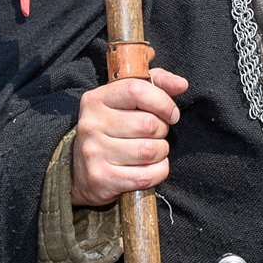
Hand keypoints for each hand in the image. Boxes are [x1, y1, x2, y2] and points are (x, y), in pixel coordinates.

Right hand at [71, 68, 188, 207]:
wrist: (80, 171)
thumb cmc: (114, 128)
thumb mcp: (129, 99)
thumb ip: (157, 83)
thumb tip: (181, 85)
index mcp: (96, 99)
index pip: (137, 90)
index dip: (163, 102)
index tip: (171, 114)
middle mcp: (91, 124)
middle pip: (148, 124)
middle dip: (162, 131)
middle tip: (155, 135)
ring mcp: (94, 152)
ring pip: (150, 151)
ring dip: (161, 152)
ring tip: (152, 151)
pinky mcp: (101, 179)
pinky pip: (147, 176)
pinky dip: (158, 172)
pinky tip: (149, 168)